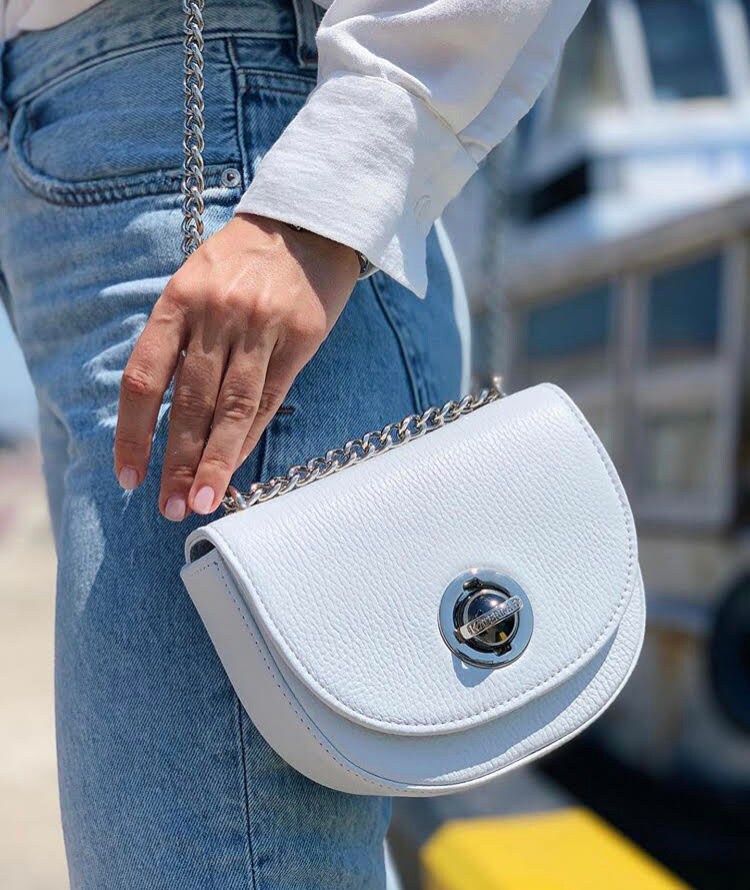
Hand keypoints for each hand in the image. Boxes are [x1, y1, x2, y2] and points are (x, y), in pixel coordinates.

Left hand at [114, 213, 359, 519]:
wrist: (307, 223)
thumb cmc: (242, 261)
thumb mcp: (195, 283)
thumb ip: (179, 340)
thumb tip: (166, 416)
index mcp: (179, 299)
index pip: (145, 377)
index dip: (133, 432)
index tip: (129, 475)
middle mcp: (217, 314)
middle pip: (190, 402)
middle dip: (176, 460)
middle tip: (169, 506)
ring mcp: (261, 327)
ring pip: (232, 407)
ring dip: (214, 460)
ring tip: (200, 500)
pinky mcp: (300, 338)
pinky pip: (270, 398)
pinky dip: (251, 436)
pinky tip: (238, 466)